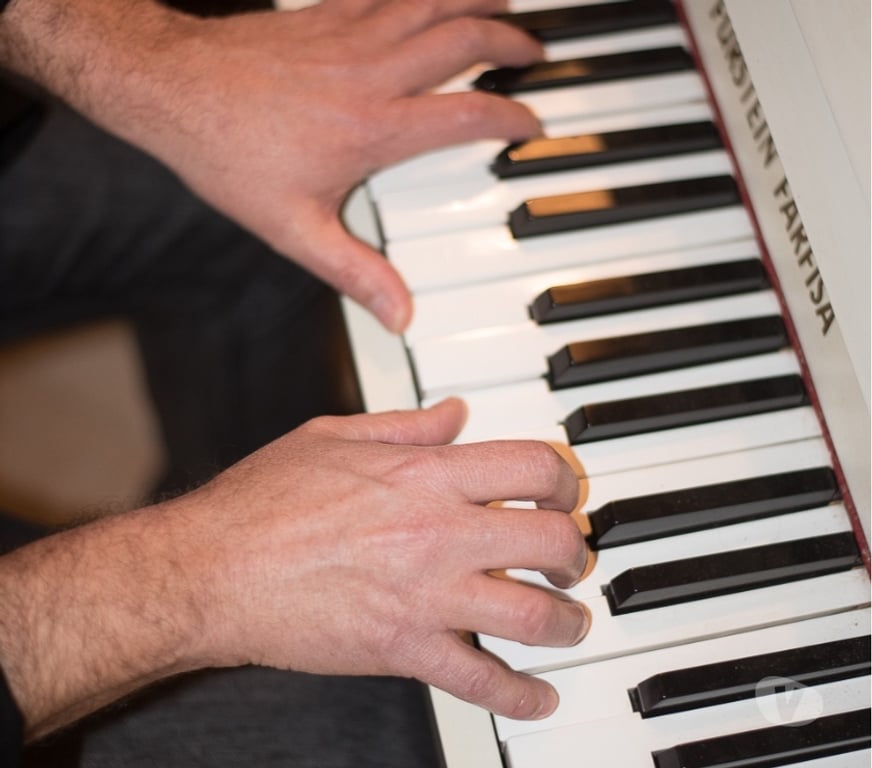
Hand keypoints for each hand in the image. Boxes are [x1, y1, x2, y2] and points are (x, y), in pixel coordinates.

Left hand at [161, 1, 542, 331]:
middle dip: (511, 42)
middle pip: (464, 39)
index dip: (513, 116)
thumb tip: (398, 315)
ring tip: (506, 5)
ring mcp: (351, 33)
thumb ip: (355, 273)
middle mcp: (373, 71)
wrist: (174, 91)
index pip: (469, 112)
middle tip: (535, 52)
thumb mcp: (295, 230)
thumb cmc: (229, 155)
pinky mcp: (326, 12)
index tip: (532, 123)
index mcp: (376, 126)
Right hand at [182, 399, 588, 719]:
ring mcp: (425, 595)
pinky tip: (537, 698)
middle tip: (568, 561)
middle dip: (575, 553)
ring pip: (534, 617)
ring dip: (568, 623)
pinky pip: (481, 682)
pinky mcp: (402, 650)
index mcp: (424, 473)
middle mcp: (438, 531)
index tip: (563, 494)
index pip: (533, 466)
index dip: (564, 480)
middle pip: (552, 540)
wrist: (210, 569)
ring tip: (569, 623)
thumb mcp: (333, 436)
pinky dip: (521, 697)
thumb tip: (454, 413)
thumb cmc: (261, 502)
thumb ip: (406, 424)